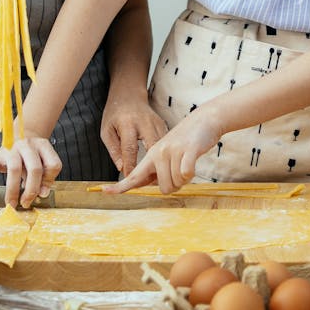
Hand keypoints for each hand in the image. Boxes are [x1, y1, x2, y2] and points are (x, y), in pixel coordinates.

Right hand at [0, 133, 60, 207]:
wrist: (19, 135)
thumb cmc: (33, 154)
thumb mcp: (43, 161)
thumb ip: (46, 176)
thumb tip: (42, 194)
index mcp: (43, 146)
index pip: (53, 165)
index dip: (49, 181)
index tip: (42, 193)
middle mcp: (27, 145)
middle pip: (34, 168)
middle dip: (32, 190)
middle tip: (26, 203)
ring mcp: (11, 149)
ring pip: (14, 170)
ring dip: (13, 191)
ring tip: (12, 204)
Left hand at [100, 94, 167, 176]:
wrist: (129, 94)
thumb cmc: (115, 114)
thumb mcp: (107, 130)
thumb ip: (113, 149)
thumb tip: (121, 168)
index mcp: (128, 123)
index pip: (130, 148)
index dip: (130, 166)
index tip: (128, 181)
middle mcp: (145, 122)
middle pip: (152, 147)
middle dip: (151, 166)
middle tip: (148, 182)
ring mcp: (157, 123)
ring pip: (164, 147)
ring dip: (161, 163)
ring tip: (156, 178)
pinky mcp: (164, 125)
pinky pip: (167, 144)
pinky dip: (166, 157)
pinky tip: (162, 167)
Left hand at [105, 113, 220, 194]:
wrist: (204, 118)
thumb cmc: (185, 138)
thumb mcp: (165, 150)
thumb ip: (155, 168)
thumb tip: (150, 185)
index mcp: (151, 154)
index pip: (133, 175)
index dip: (120, 185)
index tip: (105, 191)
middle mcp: (158, 152)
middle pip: (164, 188)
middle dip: (175, 185)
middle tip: (180, 170)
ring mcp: (173, 149)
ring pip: (176, 183)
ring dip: (185, 179)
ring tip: (186, 161)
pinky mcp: (188, 148)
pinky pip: (186, 173)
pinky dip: (191, 173)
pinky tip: (192, 160)